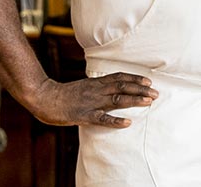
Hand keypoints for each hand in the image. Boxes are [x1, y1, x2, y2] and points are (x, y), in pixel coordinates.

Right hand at [26, 73, 156, 127]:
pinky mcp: (84, 115)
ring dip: (134, 100)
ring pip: (116, 100)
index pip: (118, 77)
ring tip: (148, 102)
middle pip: (122, 87)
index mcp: (95, 82)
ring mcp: (91, 102)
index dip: (134, 78)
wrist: (44, 97)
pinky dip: (115, 120)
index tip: (148, 81)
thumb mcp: (82, 86)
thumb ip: (96, 87)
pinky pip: (102, 118)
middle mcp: (96, 90)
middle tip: (156, 92)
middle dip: (140, 89)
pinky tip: (127, 122)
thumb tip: (109, 87)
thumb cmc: (63, 94)